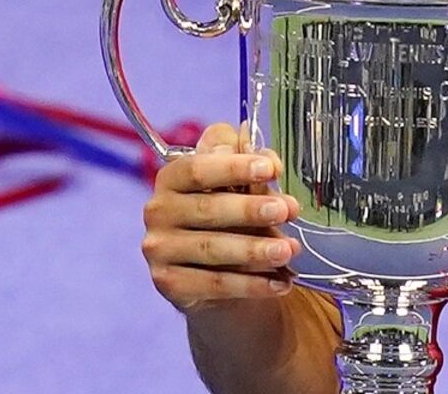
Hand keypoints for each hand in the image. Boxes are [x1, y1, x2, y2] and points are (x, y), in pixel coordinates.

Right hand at [140, 122, 302, 313]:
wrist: (217, 268)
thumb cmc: (232, 213)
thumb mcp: (240, 183)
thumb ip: (251, 165)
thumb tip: (272, 163)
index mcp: (173, 178)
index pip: (198, 168)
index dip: (234, 167)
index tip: (271, 169)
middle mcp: (159, 211)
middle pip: (207, 208)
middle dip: (251, 210)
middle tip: (286, 211)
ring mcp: (159, 249)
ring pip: (212, 248)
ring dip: (255, 250)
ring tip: (288, 251)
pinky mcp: (169, 283)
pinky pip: (214, 284)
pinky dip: (251, 284)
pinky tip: (280, 283)